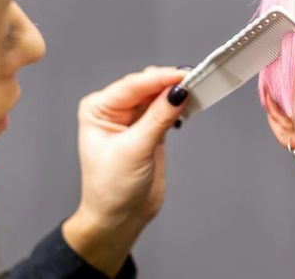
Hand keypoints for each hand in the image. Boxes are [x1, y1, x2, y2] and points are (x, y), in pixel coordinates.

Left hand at [62, 66, 188, 275]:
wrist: (119, 218)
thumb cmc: (111, 189)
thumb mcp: (135, 150)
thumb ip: (158, 118)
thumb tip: (177, 92)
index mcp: (99, 109)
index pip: (132, 86)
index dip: (159, 79)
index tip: (183, 76)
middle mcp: (114, 110)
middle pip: (146, 87)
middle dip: (169, 84)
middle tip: (194, 82)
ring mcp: (133, 120)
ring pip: (158, 96)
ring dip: (176, 95)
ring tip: (195, 92)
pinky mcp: (150, 130)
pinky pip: (167, 110)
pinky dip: (178, 107)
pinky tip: (188, 106)